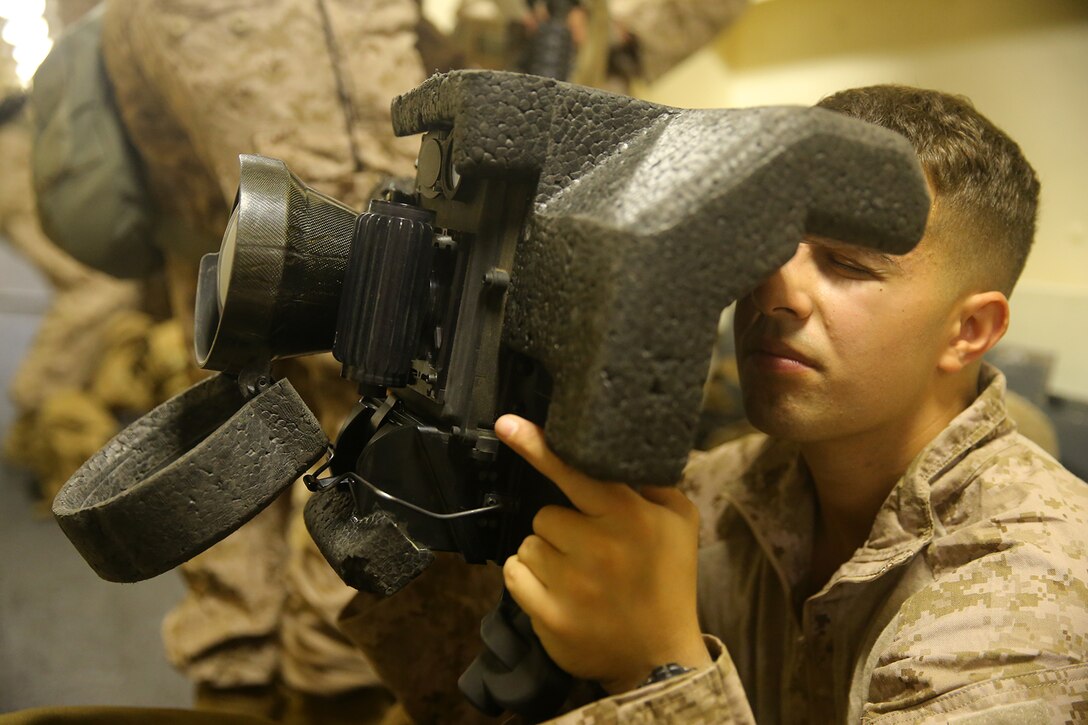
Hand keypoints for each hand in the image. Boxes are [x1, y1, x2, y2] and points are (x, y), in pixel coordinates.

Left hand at [496, 414, 710, 693]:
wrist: (662, 657)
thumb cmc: (668, 579)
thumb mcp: (678, 521)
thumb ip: (649, 482)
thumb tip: (612, 450)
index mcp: (630, 516)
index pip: (575, 472)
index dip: (538, 446)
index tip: (506, 424)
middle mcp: (600, 547)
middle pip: (544, 514)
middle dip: (562, 527)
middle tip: (591, 550)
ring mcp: (572, 585)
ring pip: (528, 544)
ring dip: (545, 555)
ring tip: (579, 575)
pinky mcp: (551, 617)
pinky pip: (514, 574)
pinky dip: (526, 578)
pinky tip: (556, 591)